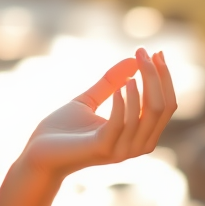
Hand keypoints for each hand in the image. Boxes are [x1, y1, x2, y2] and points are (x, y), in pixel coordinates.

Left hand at [20, 48, 176, 180]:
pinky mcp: (103, 148)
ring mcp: (122, 149)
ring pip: (147, 115)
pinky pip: (122, 123)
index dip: (164, 78)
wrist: (38, 153)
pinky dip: (125, 102)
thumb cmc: (62, 130)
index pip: (166, 105)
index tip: (157, 52)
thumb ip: (110, 83)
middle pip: (162, 109)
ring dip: (143, 87)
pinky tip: (123, 85)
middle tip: (146, 53)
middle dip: (157, 77)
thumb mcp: (89, 100)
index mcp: (139, 135)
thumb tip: (132, 59)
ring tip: (135, 64)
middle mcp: (137, 145)